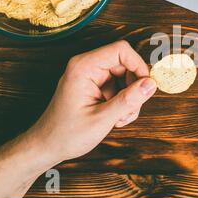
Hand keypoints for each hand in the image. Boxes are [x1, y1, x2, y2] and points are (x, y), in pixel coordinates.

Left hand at [27, 40, 156, 164]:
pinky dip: (123, 102)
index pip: (121, 50)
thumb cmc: (66, 134)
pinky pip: (119, 87)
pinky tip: (116, 118)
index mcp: (84, 67)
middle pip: (125, 64)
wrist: (47, 146)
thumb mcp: (102, 119)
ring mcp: (91, 76)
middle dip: (134, 87)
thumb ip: (128, 100)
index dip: (138, 65)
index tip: (146, 86)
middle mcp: (87, 66)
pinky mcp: (95, 86)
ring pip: (125, 77)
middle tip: (131, 109)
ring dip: (129, 98)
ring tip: (121, 118)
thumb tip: (151, 84)